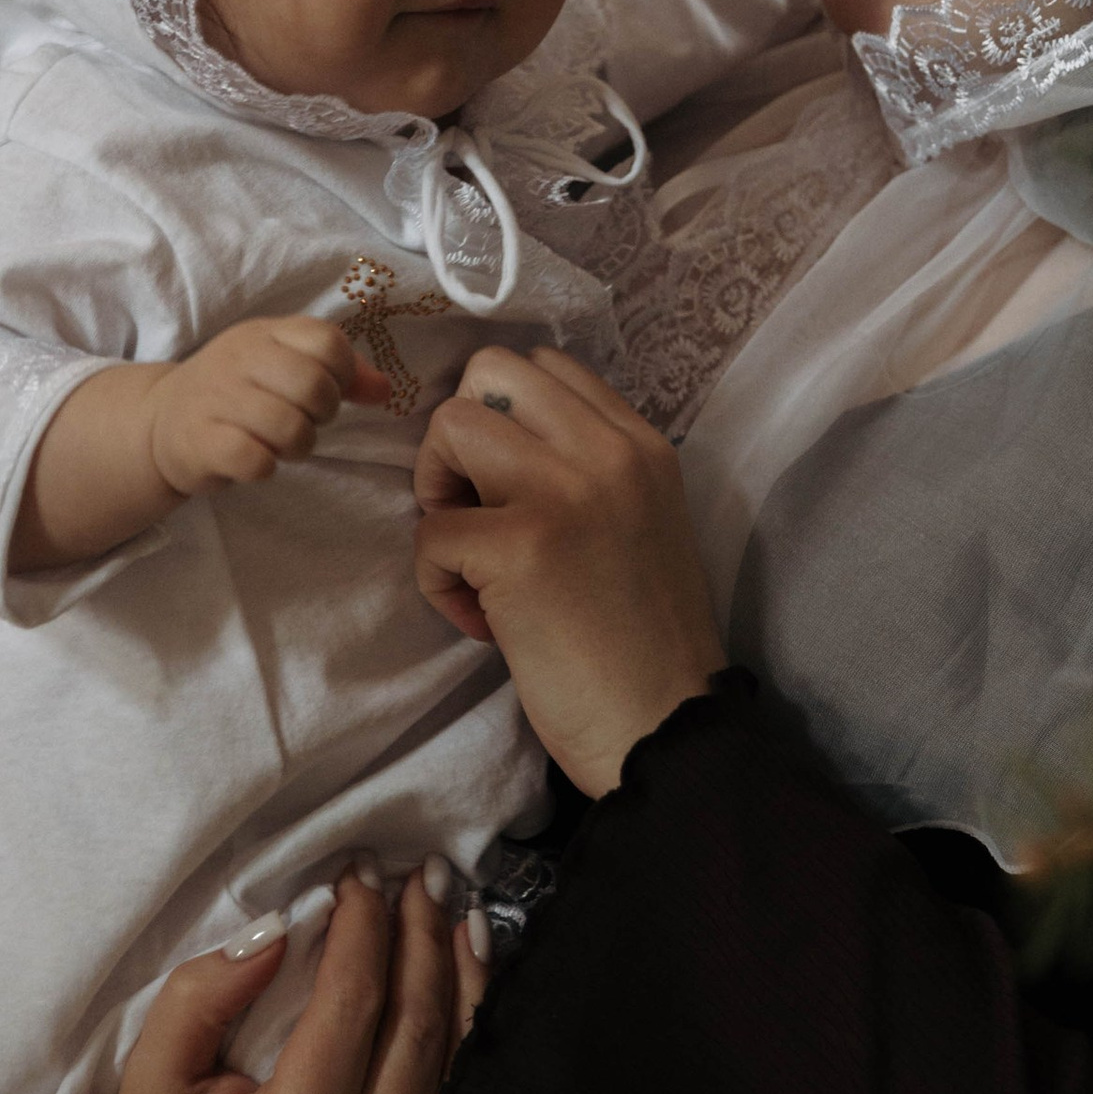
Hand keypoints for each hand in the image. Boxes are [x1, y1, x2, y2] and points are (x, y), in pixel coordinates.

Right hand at [46, 868, 585, 1093]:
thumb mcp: (149, 1080)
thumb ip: (204, 996)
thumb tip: (281, 926)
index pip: (354, 1001)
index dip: (365, 925)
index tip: (363, 874)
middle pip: (424, 1032)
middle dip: (427, 941)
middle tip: (426, 880)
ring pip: (472, 1090)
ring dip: (481, 1001)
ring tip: (473, 931)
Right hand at [150, 316, 378, 499]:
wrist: (161, 422)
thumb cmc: (237, 392)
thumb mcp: (282, 366)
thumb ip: (339, 374)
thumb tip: (384, 391)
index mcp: (264, 332)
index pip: (327, 341)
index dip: (342, 374)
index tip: (327, 390)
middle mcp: (238, 357)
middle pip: (314, 386)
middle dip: (322, 415)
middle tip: (305, 422)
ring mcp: (215, 397)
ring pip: (290, 427)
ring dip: (297, 446)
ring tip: (280, 444)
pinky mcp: (200, 441)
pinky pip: (256, 460)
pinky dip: (265, 467)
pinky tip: (255, 461)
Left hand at [413, 347, 727, 796]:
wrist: (662, 727)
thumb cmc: (642, 642)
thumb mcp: (638, 523)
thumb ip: (585, 470)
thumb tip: (489, 445)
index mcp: (641, 444)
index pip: (544, 366)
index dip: (502, 418)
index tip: (508, 487)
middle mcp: (609, 451)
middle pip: (487, 373)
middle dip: (458, 440)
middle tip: (476, 514)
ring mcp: (566, 491)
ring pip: (449, 427)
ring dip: (438, 495)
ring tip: (472, 558)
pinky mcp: (521, 546)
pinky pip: (430, 530)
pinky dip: (437, 580)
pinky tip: (484, 623)